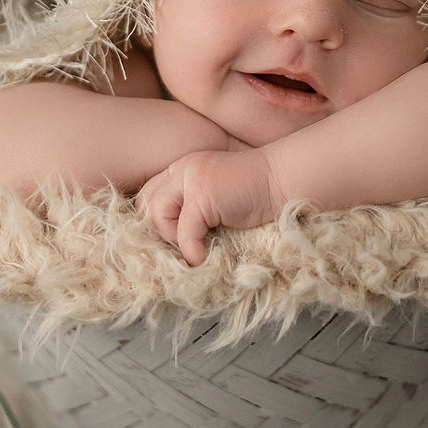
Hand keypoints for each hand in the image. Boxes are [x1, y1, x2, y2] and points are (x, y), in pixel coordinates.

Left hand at [136, 149, 284, 265]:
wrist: (283, 181)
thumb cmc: (255, 196)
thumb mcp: (214, 200)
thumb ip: (190, 209)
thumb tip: (167, 244)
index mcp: (181, 169)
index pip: (147, 196)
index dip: (152, 223)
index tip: (168, 244)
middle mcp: (180, 169)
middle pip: (144, 205)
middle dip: (157, 232)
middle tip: (179, 249)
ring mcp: (191, 179)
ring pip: (157, 216)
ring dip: (173, 241)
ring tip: (195, 250)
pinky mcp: (203, 194)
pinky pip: (183, 232)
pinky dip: (192, 251)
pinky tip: (204, 259)